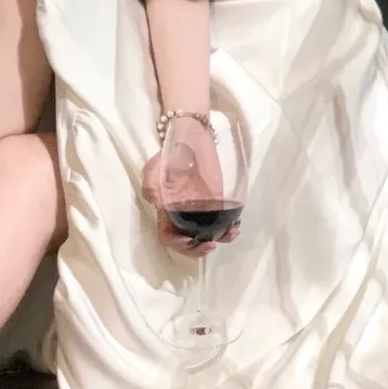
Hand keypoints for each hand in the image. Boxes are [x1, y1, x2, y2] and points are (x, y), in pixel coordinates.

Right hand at [142, 123, 239, 257]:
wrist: (190, 139)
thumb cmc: (169, 156)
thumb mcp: (154, 168)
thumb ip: (151, 185)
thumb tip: (157, 204)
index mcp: (166, 212)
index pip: (168, 236)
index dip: (177, 243)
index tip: (188, 240)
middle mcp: (183, 216)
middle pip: (189, 242)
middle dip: (199, 249)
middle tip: (211, 244)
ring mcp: (201, 211)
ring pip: (208, 234)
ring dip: (219, 239)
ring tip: (230, 234)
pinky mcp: (217, 203)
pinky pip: (223, 221)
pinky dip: (229, 228)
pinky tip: (236, 226)